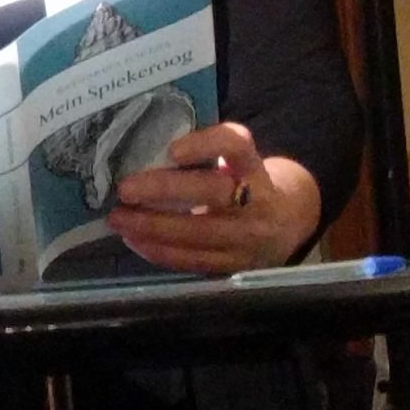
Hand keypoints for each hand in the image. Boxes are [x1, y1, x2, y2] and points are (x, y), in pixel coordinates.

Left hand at [108, 121, 320, 273]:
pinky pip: (194, 261)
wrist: (291, 223)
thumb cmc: (250, 182)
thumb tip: (140, 151)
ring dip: (151, 227)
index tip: (172, 150)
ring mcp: (249, 237)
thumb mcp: (239, 163)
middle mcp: (257, 201)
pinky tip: (134, 240)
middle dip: (163, 190)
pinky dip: (159, 252)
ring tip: (118, 219)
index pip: (236, 146)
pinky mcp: (237, 265)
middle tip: (125, 189)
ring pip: (198, 232)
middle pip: (211, 191)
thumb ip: (205, 156)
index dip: (206, 144)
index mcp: (255, 168)